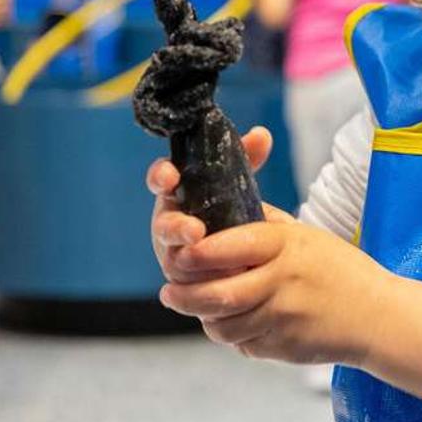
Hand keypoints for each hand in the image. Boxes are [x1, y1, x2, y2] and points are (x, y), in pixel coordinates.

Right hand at [148, 127, 273, 274]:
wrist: (237, 250)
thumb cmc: (228, 208)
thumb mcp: (236, 182)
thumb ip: (246, 158)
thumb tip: (262, 134)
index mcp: (176, 193)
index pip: (160, 179)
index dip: (161, 176)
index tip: (170, 176)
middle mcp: (168, 224)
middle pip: (163, 225)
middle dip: (176, 228)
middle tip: (195, 231)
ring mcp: (173, 254)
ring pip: (174, 260)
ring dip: (193, 260)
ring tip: (218, 264)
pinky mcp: (183, 282)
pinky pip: (188, 286)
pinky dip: (206, 284)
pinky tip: (226, 282)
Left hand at [149, 136, 400, 365]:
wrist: (378, 316)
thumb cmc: (339, 270)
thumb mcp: (306, 236)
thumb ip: (263, 227)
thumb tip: (218, 215)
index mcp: (288, 246)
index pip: (232, 246)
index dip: (199, 253)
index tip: (179, 253)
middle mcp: (283, 281)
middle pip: (218, 294)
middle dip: (185, 295)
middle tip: (170, 292)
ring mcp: (283, 318)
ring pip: (223, 325)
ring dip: (205, 317)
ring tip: (199, 308)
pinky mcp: (283, 347)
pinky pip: (242, 344)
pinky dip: (232, 335)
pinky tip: (237, 324)